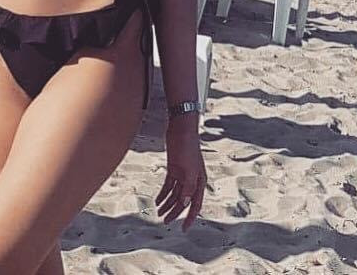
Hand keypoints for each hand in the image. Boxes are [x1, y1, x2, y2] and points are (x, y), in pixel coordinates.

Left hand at [156, 114, 205, 229]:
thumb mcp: (189, 169)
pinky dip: (164, 194)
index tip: (184, 228)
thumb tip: (185, 204)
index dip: (190, 217)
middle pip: (183, 200)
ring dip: (168, 204)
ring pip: (175, 194)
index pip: (196, 203)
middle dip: (175, 212)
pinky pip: (169, 185)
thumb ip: (188, 187)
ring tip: (159, 212)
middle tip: (165, 221)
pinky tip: (157, 200)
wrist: (181, 128)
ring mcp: (183, 173)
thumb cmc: (188, 147)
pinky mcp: (174, 168)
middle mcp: (192, 178)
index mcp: (199, 180)